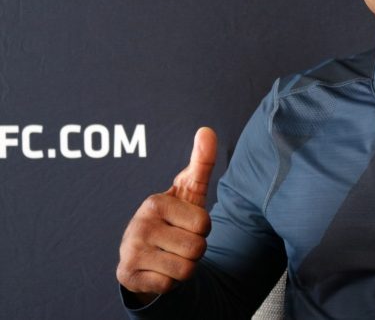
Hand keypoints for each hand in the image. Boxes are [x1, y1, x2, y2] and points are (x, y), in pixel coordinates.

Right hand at [116, 127, 217, 303]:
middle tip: (179, 242)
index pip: (204, 225)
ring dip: (184, 267)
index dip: (202, 229)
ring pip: (186, 269)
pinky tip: (158, 269)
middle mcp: (139, 224)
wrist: (146, 254)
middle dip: (195, 250)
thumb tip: (207, 130)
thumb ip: (202, 162)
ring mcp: (130, 250)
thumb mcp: (190, 192)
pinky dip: (169, 282)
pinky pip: (169, 285)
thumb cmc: (175, 219)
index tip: (186, 224)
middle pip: (197, 248)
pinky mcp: (127, 275)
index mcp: (155, 202)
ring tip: (170, 255)